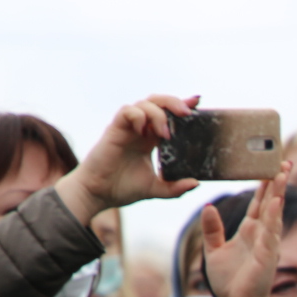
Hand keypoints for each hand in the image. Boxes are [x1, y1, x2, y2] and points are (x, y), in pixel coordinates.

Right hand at [55, 94, 199, 224]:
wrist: (99, 194)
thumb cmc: (123, 188)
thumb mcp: (156, 189)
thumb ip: (175, 187)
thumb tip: (196, 182)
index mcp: (151, 139)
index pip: (169, 115)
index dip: (182, 105)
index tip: (198, 102)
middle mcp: (141, 130)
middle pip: (158, 102)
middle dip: (174, 102)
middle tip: (187, 112)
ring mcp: (128, 128)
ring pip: (145, 103)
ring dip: (159, 113)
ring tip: (166, 134)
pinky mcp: (115, 129)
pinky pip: (128, 111)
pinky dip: (139, 116)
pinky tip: (144, 132)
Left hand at [202, 168, 286, 296]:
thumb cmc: (229, 282)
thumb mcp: (214, 251)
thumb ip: (212, 230)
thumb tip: (207, 207)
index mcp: (249, 231)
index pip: (259, 202)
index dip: (264, 184)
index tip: (269, 165)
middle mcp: (261, 234)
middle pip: (271, 202)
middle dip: (277, 182)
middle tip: (283, 160)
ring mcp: (267, 244)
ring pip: (274, 213)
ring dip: (279, 193)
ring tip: (282, 173)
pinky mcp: (267, 256)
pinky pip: (271, 233)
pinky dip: (273, 217)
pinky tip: (276, 203)